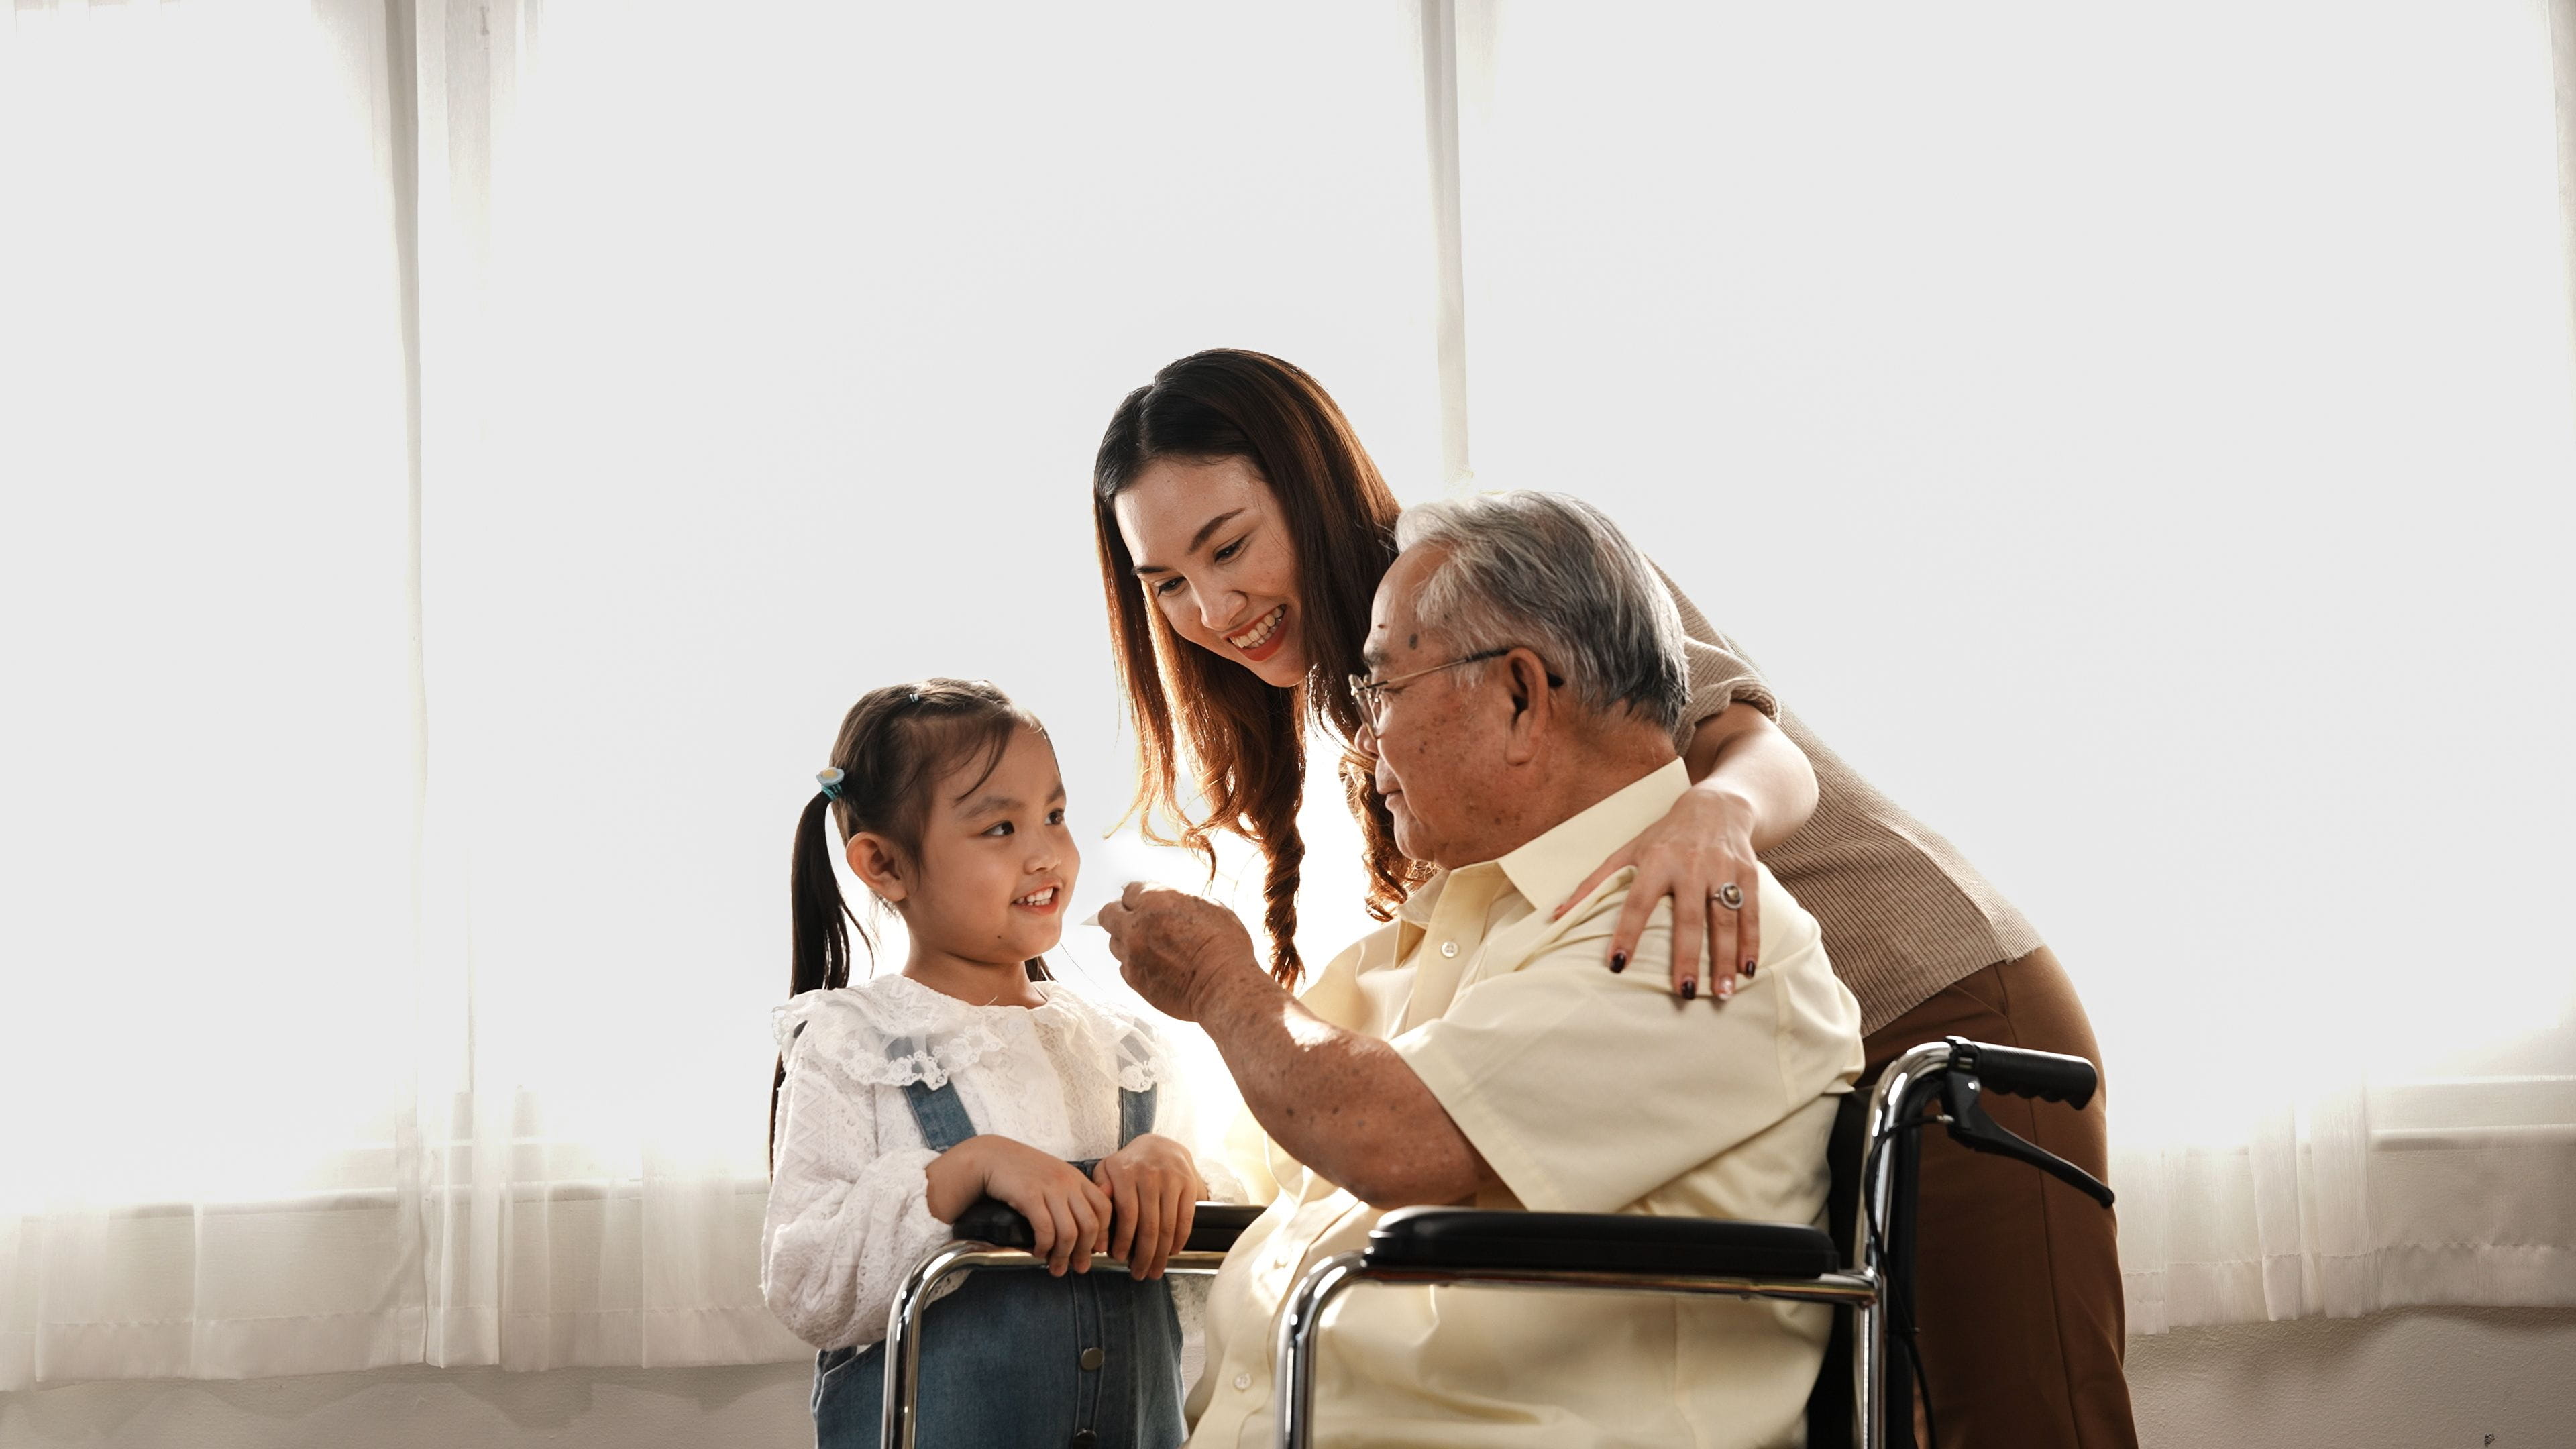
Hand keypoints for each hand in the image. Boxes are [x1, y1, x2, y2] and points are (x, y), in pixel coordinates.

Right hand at [938, 1137, 1110, 1275]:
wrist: (992, 1156)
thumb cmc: (1023, 1170)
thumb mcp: (1054, 1175)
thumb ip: (1071, 1193)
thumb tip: (1084, 1226)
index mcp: (1076, 1177)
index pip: (1104, 1207)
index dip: (1105, 1232)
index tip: (1099, 1250)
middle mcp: (1067, 1182)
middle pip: (1090, 1224)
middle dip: (1086, 1251)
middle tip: (1080, 1267)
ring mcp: (1049, 1188)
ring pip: (1069, 1232)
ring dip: (1064, 1256)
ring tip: (1057, 1267)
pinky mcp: (1029, 1196)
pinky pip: (1045, 1230)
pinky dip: (1044, 1247)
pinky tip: (1038, 1253)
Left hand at [1091, 1133, 1204, 1279]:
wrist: (1161, 1144)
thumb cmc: (1128, 1164)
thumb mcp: (1107, 1169)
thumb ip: (1099, 1189)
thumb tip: (1098, 1214)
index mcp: (1125, 1172)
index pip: (1126, 1214)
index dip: (1124, 1240)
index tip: (1120, 1258)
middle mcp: (1150, 1174)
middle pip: (1149, 1225)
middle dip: (1144, 1255)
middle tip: (1140, 1273)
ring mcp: (1172, 1179)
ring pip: (1168, 1225)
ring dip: (1161, 1254)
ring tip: (1155, 1270)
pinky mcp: (1188, 1184)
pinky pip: (1185, 1218)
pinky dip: (1179, 1239)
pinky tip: (1172, 1252)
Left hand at [1097, 881, 1260, 1022]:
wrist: (1222, 986)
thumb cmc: (1224, 945)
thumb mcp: (1209, 906)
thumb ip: (1180, 901)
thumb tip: (1171, 903)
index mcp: (1156, 900)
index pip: (1129, 891)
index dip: (1139, 896)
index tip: (1143, 902)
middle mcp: (1136, 925)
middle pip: (1108, 914)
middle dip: (1119, 914)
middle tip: (1134, 920)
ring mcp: (1132, 954)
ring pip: (1114, 941)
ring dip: (1126, 940)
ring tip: (1149, 946)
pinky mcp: (1134, 978)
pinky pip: (1123, 966)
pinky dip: (1134, 963)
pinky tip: (1154, 965)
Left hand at [1553, 785, 1760, 1001]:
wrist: (1717, 806)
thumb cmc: (1665, 835)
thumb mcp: (1628, 851)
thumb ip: (1595, 883)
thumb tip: (1556, 915)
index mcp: (1657, 860)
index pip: (1638, 902)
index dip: (1626, 933)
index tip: (1617, 965)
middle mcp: (1691, 865)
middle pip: (1688, 917)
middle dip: (1687, 956)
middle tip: (1683, 992)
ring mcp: (1722, 869)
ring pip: (1724, 919)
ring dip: (1725, 958)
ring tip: (1721, 993)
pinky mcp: (1747, 874)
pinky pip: (1750, 913)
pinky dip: (1750, 942)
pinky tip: (1746, 970)